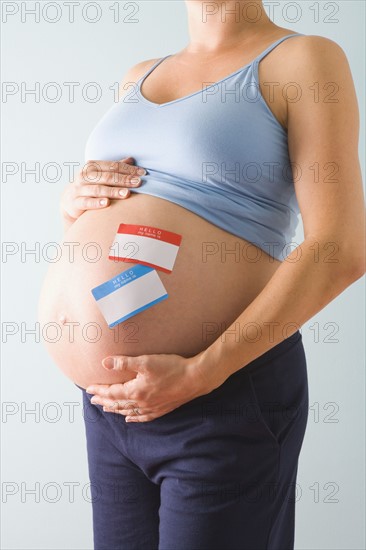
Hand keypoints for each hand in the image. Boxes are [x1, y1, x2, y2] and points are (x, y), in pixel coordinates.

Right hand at [60, 156, 145, 223]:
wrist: (69, 201)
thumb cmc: (90, 186)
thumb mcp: (100, 175)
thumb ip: (114, 168)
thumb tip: (131, 159)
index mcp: (92, 166)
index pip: (113, 166)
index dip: (128, 169)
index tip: (143, 173)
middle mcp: (85, 176)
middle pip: (107, 177)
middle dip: (124, 179)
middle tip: (138, 183)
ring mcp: (79, 188)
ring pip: (98, 189)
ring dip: (113, 191)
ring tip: (127, 193)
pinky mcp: (75, 202)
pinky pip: (87, 202)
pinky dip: (97, 203)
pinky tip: (107, 203)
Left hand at [85, 351, 215, 421]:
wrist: (195, 378)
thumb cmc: (172, 368)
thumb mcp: (146, 361)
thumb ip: (124, 363)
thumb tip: (105, 363)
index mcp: (136, 391)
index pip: (112, 392)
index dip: (100, 390)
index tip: (89, 389)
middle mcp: (142, 403)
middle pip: (118, 404)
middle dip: (104, 401)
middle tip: (93, 400)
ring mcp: (152, 408)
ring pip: (129, 412)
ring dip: (116, 410)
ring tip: (106, 408)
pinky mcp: (162, 409)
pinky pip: (143, 417)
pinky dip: (134, 418)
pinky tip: (129, 419)